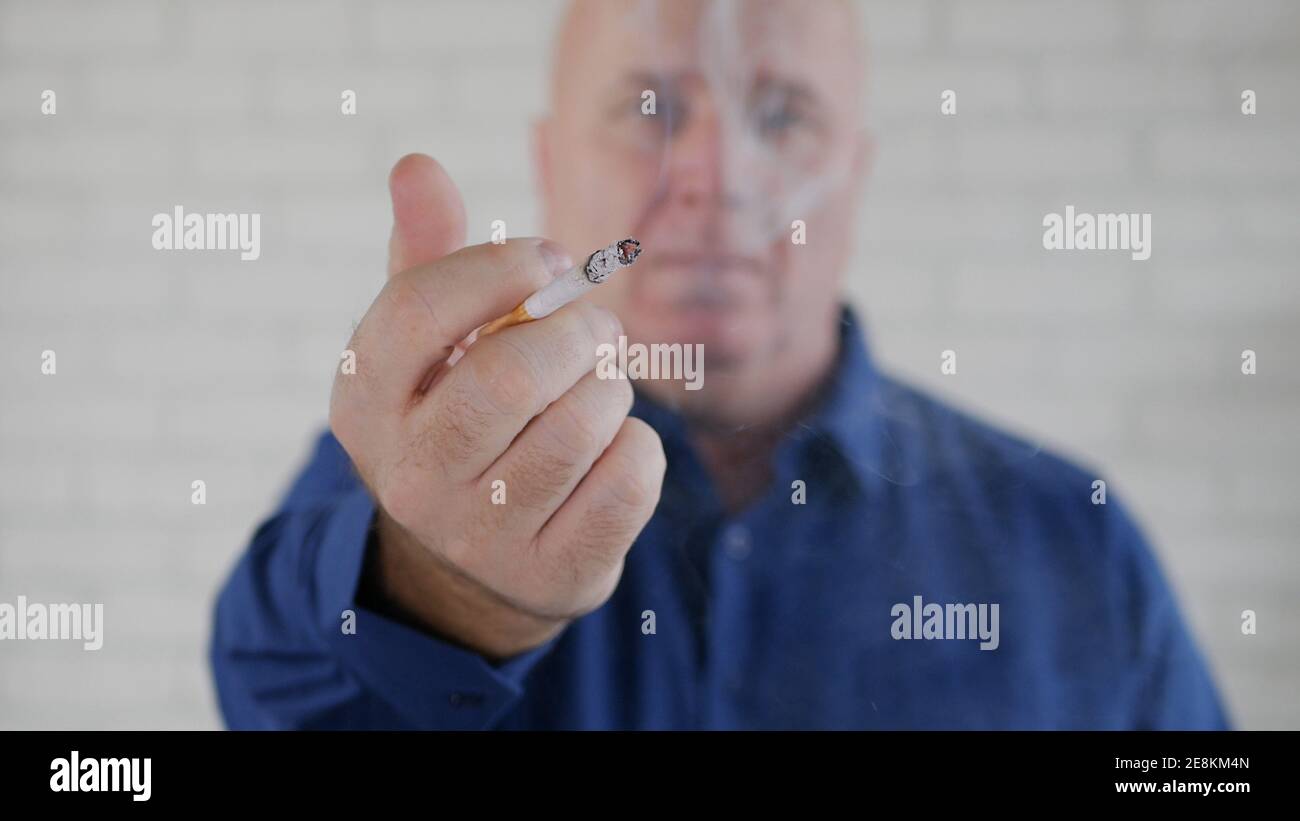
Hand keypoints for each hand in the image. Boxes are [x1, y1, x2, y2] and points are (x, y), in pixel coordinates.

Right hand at [330, 154, 665, 659]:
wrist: (476, 563)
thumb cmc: (460, 417)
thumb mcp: (428, 346)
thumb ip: (425, 254)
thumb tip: (416, 165)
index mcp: (363, 403)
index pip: (417, 311)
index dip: (498, 267)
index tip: (549, 260)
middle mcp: (408, 477)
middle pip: (512, 374)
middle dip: (579, 331)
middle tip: (595, 327)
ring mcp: (477, 536)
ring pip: (584, 424)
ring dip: (611, 386)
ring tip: (598, 387)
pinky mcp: (551, 574)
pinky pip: (631, 478)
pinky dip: (640, 446)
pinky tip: (612, 450)